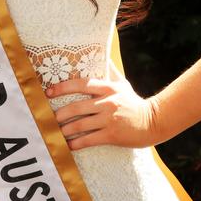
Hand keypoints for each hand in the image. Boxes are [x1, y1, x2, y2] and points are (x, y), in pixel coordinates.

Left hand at [45, 60, 160, 150]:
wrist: (154, 122)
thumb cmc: (134, 103)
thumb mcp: (123, 84)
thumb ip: (111, 71)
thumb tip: (104, 55)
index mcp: (108, 88)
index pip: (82, 84)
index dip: (63, 87)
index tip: (49, 92)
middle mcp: (107, 102)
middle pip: (76, 107)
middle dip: (59, 114)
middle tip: (47, 118)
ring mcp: (109, 119)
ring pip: (80, 124)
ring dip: (64, 129)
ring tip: (54, 132)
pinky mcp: (112, 135)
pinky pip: (89, 140)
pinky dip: (76, 144)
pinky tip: (68, 146)